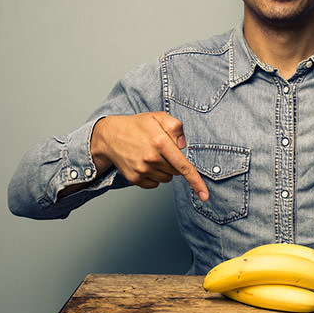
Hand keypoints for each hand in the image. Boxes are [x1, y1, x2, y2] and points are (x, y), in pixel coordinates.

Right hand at [91, 112, 208, 199]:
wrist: (108, 136)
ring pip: (167, 178)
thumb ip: (176, 126)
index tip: (204, 195)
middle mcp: (150, 158)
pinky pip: (155, 184)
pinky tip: (144, 163)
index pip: (183, 165)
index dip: (196, 181)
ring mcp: (141, 170)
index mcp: (159, 141)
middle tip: (162, 150)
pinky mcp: (134, 179)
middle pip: (176, 171)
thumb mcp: (158, 117)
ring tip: (151, 155)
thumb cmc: (137, 125)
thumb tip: (184, 145)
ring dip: (164, 169)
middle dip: (174, 162)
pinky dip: (154, 176)